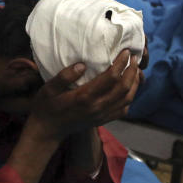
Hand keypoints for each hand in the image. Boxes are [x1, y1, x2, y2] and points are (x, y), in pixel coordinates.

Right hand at [26, 50, 140, 141]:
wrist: (47, 131)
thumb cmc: (46, 106)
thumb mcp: (49, 89)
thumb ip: (64, 76)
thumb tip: (82, 65)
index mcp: (85, 97)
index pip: (111, 77)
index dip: (121, 63)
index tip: (125, 52)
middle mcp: (97, 107)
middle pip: (124, 88)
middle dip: (132, 71)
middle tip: (134, 58)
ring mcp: (101, 116)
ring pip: (127, 100)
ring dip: (134, 84)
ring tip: (135, 71)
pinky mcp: (102, 121)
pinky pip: (122, 110)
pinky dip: (129, 98)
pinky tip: (129, 89)